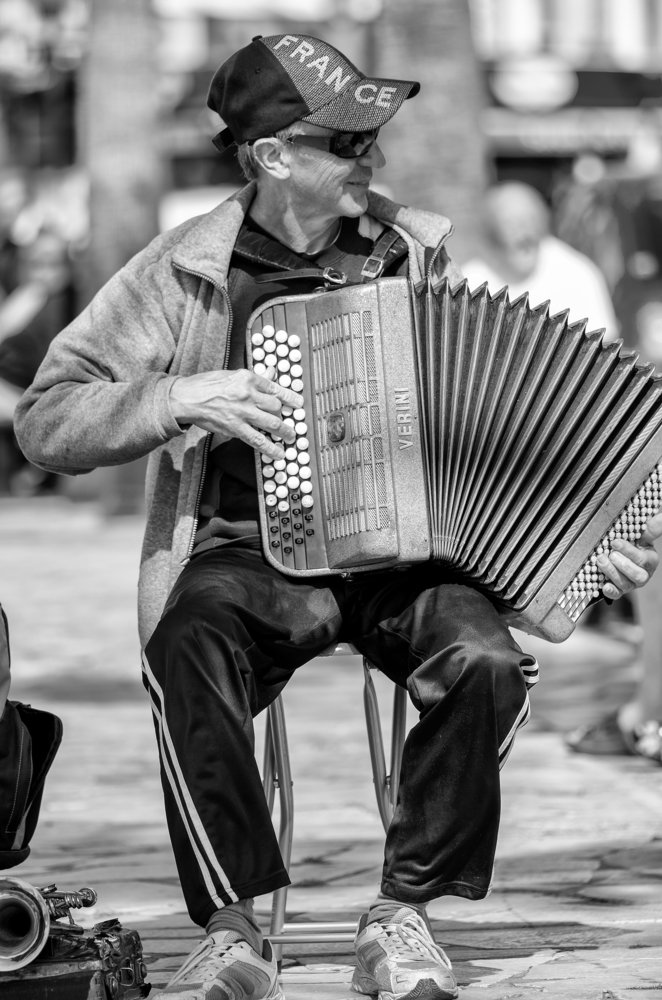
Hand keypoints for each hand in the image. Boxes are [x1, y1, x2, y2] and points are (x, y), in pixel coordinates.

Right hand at [169, 368, 303, 460]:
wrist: (186, 398)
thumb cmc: (206, 385)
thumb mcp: (231, 375)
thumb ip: (252, 378)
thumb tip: (271, 374)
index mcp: (247, 378)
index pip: (275, 387)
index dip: (289, 397)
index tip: (298, 403)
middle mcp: (248, 394)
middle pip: (276, 406)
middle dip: (285, 415)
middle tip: (291, 421)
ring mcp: (242, 412)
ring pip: (272, 423)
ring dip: (285, 432)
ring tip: (291, 437)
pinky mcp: (235, 428)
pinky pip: (258, 440)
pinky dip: (271, 448)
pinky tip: (279, 453)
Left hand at [599, 511, 661, 599]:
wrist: (621, 552)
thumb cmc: (634, 541)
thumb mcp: (645, 533)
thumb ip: (654, 527)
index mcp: (650, 560)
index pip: (643, 559)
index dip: (629, 551)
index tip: (615, 542)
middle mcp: (643, 574)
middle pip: (637, 575)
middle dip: (622, 564)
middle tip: (609, 554)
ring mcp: (631, 584)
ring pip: (625, 584)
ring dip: (612, 573)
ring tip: (601, 561)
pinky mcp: (619, 589)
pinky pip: (616, 594)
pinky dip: (611, 591)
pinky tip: (604, 586)